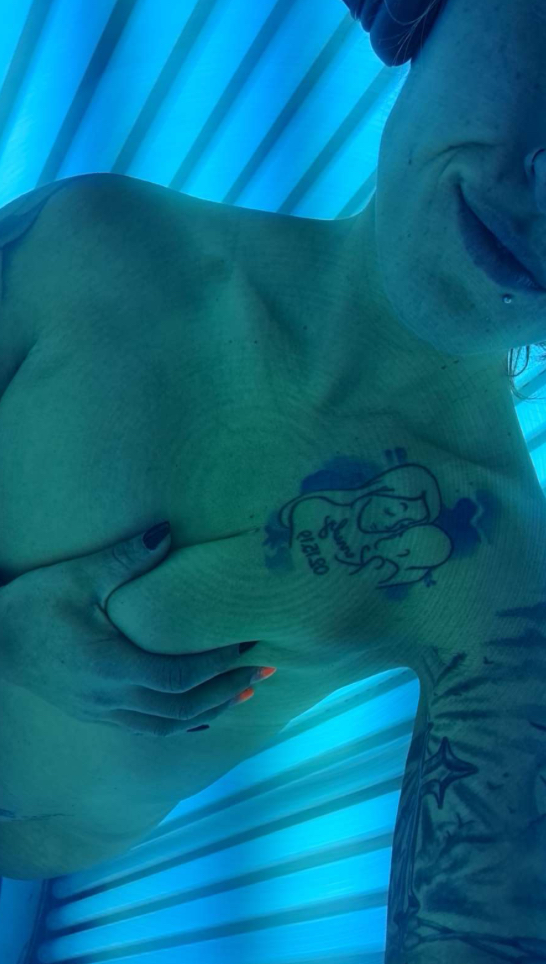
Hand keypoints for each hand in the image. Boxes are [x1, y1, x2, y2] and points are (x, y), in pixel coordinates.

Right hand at [0, 524, 263, 736]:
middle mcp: (111, 698)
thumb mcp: (76, 576)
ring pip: (169, 725)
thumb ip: (125, 558)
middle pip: (183, 708)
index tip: (247, 646)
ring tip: (244, 694)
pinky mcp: (97, 714)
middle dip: (227, 689)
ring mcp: (104, 711)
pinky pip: (149, 729)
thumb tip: (166, 532)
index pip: (179, 676)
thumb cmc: (32, 607)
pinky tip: (201, 717)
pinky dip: (182, 724)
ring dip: (210, 711)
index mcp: (110, 667)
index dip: (217, 665)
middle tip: (265, 672)